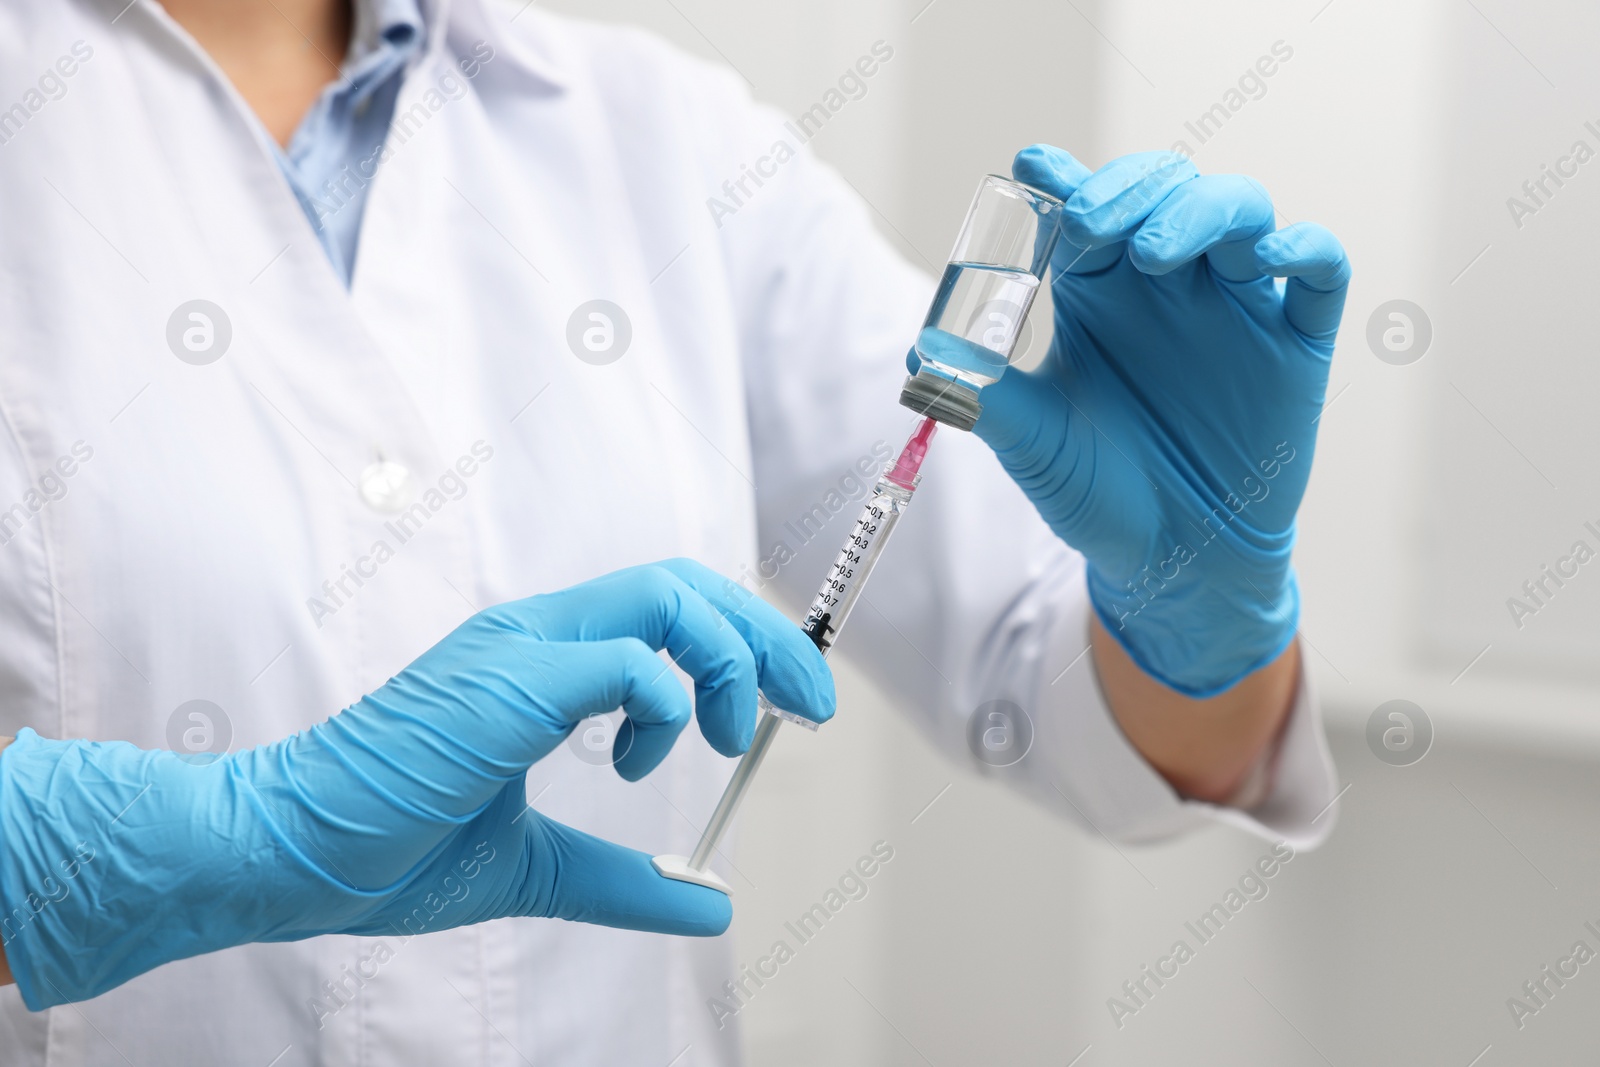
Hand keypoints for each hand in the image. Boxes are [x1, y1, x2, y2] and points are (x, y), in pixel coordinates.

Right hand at [0, 560, 831, 1009]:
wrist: (289, 857)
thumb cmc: (390, 850)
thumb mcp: (538, 868)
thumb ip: (623, 882)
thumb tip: (707, 904)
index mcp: (541, 660)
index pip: (664, 607)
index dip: (738, 639)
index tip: (781, 707)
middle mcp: (536, 634)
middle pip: (685, 583)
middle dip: (765, 635)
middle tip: (810, 704)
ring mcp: (521, 647)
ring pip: (666, 597)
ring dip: (729, 659)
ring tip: (735, 737)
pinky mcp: (510, 680)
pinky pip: (626, 659)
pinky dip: (669, 703)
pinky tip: (648, 759)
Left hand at [966, 145, 1349, 696]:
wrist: (1171, 562)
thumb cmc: (1099, 494)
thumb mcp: (1034, 444)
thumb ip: (985, 394)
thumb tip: (922, 353)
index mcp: (1099, 291)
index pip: (1085, 210)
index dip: (1065, 181)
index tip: (1035, 171)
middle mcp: (1168, 284)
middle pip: (1163, 189)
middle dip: (1130, 189)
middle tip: (1093, 222)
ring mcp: (1235, 305)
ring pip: (1239, 212)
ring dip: (1200, 210)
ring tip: (1155, 251)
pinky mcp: (1296, 342)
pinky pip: (1319, 272)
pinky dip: (1303, 249)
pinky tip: (1268, 260)